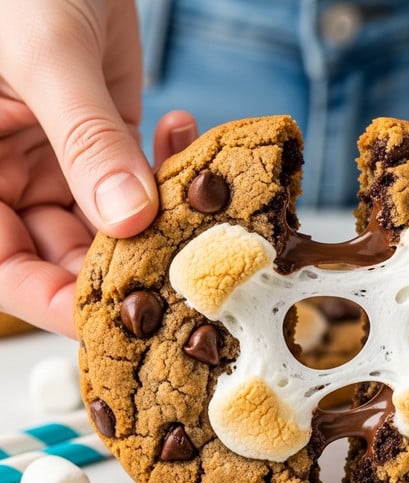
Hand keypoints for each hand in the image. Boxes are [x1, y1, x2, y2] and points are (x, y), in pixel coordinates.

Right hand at [0, 1, 195, 336]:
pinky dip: (167, 165)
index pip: (7, 269)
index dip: (57, 300)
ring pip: (115, 223)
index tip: (121, 313)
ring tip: (199, 198)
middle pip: (68, 255)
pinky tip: (182, 130)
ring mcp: (60, 162)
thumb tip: (131, 221)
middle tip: (186, 260)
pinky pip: (140, 177)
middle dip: (131, 262)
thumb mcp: (44, 53)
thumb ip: (85, 141)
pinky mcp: (105, 141)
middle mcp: (9, 177)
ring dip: (161, 215)